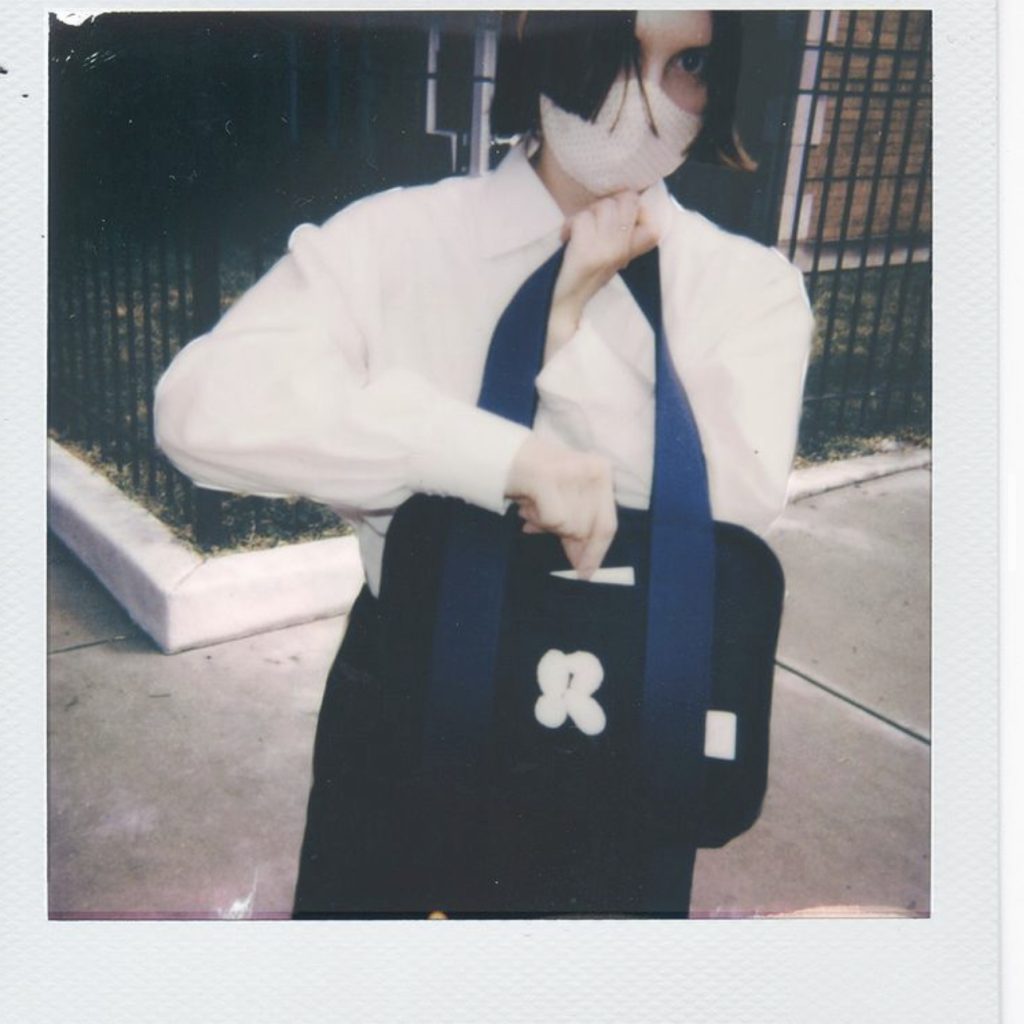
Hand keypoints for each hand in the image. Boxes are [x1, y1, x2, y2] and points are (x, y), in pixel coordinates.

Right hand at [505, 434, 616, 578]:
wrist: (500, 452)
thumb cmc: (534, 478)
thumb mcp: (564, 500)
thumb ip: (577, 528)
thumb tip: (584, 567)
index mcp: (602, 473)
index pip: (607, 525)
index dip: (595, 553)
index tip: (585, 574)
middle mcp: (594, 470)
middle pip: (586, 530)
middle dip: (562, 534)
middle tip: (539, 523)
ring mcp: (573, 472)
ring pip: (569, 527)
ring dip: (545, 523)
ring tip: (532, 505)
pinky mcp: (550, 477)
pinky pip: (553, 519)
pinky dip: (537, 518)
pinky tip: (527, 504)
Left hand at [546, 191, 660, 357]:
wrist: (564, 302)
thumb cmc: (585, 273)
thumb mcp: (614, 253)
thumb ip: (623, 229)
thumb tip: (624, 196)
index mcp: (633, 250)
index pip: (652, 218)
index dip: (636, 209)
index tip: (618, 219)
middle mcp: (624, 250)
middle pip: (626, 200)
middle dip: (606, 205)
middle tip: (594, 223)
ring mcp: (608, 251)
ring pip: (603, 206)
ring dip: (586, 214)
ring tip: (579, 233)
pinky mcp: (588, 253)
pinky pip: (582, 219)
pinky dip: (569, 225)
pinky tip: (567, 239)